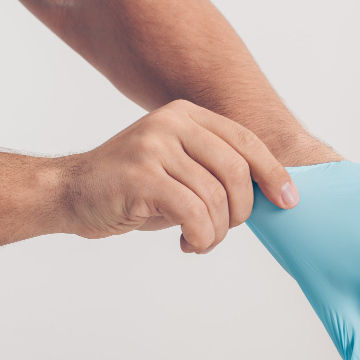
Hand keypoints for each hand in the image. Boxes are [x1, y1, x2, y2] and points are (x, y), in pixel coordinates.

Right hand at [61, 100, 297, 252]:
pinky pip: (192, 213)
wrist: (69, 194)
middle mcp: (171, 123)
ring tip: (199, 242)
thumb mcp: (177, 168)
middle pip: (236, 171)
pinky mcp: (140, 176)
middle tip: (221, 231)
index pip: (246, 140)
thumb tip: (269, 193)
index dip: (273, 172)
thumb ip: (214, 170)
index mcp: (186, 115)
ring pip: (215, 198)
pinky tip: (187, 244)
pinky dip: (200, 237)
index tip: (289, 201)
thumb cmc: (131, 189)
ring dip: (215, 233)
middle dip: (240, 212)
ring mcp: (154, 147)